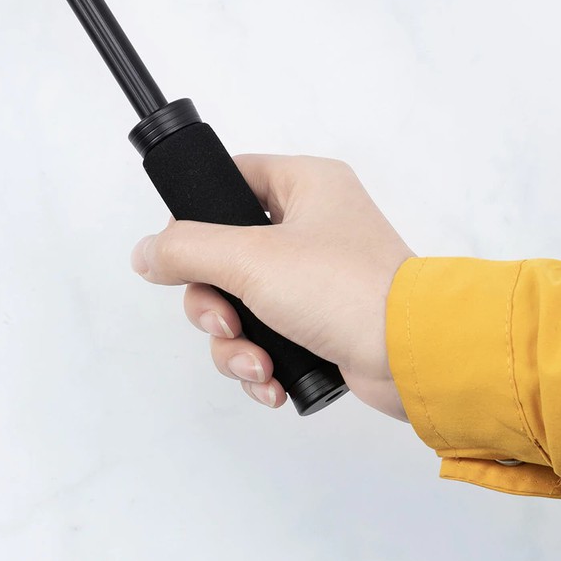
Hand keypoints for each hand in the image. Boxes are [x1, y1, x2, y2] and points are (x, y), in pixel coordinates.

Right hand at [130, 155, 414, 419]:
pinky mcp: (321, 323)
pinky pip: (266, 336)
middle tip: (223, 321)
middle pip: (224, 254)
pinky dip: (259, 362)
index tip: (180, 251)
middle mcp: (312, 224)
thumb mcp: (252, 260)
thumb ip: (187, 251)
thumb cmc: (346, 288)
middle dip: (213, 302)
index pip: (232, 178)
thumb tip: (145, 253)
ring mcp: (316, 277)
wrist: (416, 358)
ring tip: (255, 365)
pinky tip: (270, 382)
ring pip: (240, 302)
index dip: (197, 214)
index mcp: (305, 184)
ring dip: (234, 341)